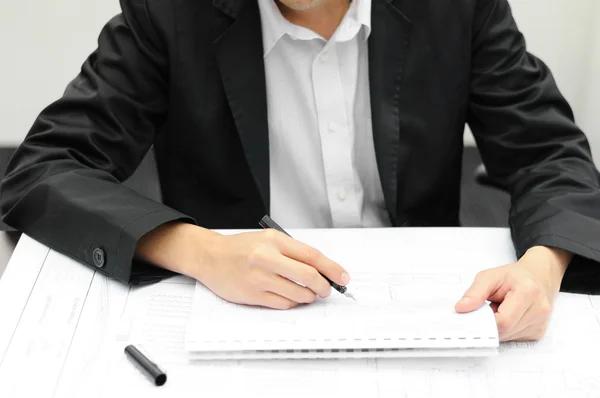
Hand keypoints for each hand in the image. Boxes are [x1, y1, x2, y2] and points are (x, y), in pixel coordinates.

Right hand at [136, 222, 349, 309]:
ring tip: (308, 294)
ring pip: (297, 293)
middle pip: (308, 276)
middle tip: (327, 290)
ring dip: (309, 297)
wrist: (210, 256)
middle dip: (323, 286)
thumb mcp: (268, 240)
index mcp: (275, 241)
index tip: (343, 277)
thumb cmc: (241, 248)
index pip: (312, 256)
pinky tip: (291, 298)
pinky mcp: (252, 295)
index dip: (332, 268)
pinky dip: (292, 303)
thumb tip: (320, 270)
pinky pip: (282, 304)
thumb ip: (292, 252)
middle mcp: (267, 258)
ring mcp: (259, 278)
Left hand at [455, 246, 571, 341]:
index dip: (485, 321)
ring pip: (508, 337)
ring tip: (499, 310)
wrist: (536, 278)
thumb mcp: (489, 276)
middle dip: (490, 323)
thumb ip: (474, 293)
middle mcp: (538, 309)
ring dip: (497, 327)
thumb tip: (461, 308)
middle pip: (505, 330)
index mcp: (528, 291)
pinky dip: (505, 330)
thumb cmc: (513, 277)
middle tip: (487, 308)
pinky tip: (507, 316)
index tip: (473, 316)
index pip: (503, 320)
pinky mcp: (538, 333)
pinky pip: (514, 338)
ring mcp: (540, 323)